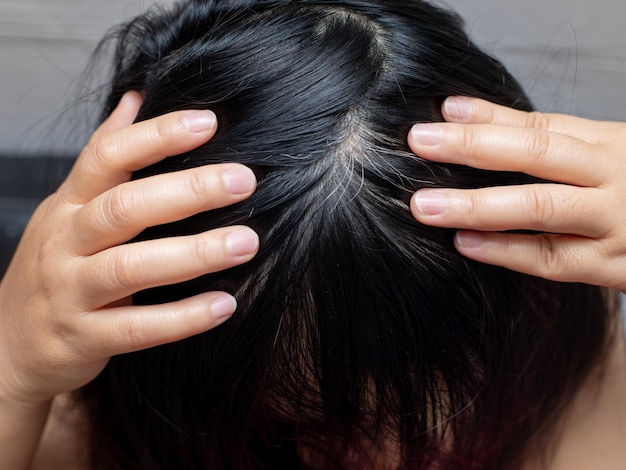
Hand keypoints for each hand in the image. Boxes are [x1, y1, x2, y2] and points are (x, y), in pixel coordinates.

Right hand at [0, 92, 258, 404]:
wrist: (8, 344)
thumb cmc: (56, 266)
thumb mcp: (70, 207)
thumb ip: (105, 157)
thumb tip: (137, 96)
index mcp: (69, 204)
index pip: (107, 156)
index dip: (155, 136)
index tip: (208, 122)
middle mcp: (66, 242)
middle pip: (124, 208)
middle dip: (187, 191)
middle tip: (243, 181)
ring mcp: (70, 292)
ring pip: (130, 267)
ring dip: (194, 254)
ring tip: (246, 242)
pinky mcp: (83, 338)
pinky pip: (137, 328)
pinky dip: (183, 317)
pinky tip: (225, 304)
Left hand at [409, 96, 625, 290]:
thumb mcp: (602, 155)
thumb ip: (544, 139)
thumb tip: (465, 113)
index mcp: (609, 144)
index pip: (540, 126)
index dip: (486, 120)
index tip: (438, 115)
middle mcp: (614, 177)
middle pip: (537, 156)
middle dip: (474, 148)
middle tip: (419, 142)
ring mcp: (616, 222)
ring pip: (540, 209)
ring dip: (478, 206)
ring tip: (426, 205)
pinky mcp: (616, 266)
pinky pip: (553, 260)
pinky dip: (507, 252)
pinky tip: (465, 244)